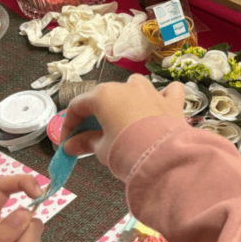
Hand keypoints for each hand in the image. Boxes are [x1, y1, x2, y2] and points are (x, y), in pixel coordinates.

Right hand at [61, 74, 185, 163]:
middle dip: (96, 114)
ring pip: (135, 86)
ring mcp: (151, 91)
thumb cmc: (126, 149)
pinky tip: (161, 104)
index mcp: (104, 95)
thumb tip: (70, 145)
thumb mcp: (101, 149)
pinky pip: (168, 91)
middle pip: (106, 96)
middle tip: (92, 134)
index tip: (68, 140)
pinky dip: (164, 96)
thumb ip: (85, 143)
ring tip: (125, 116)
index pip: (78, 106)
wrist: (163, 155)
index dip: (69, 123)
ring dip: (128, 97)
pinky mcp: (172, 100)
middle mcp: (127, 87)